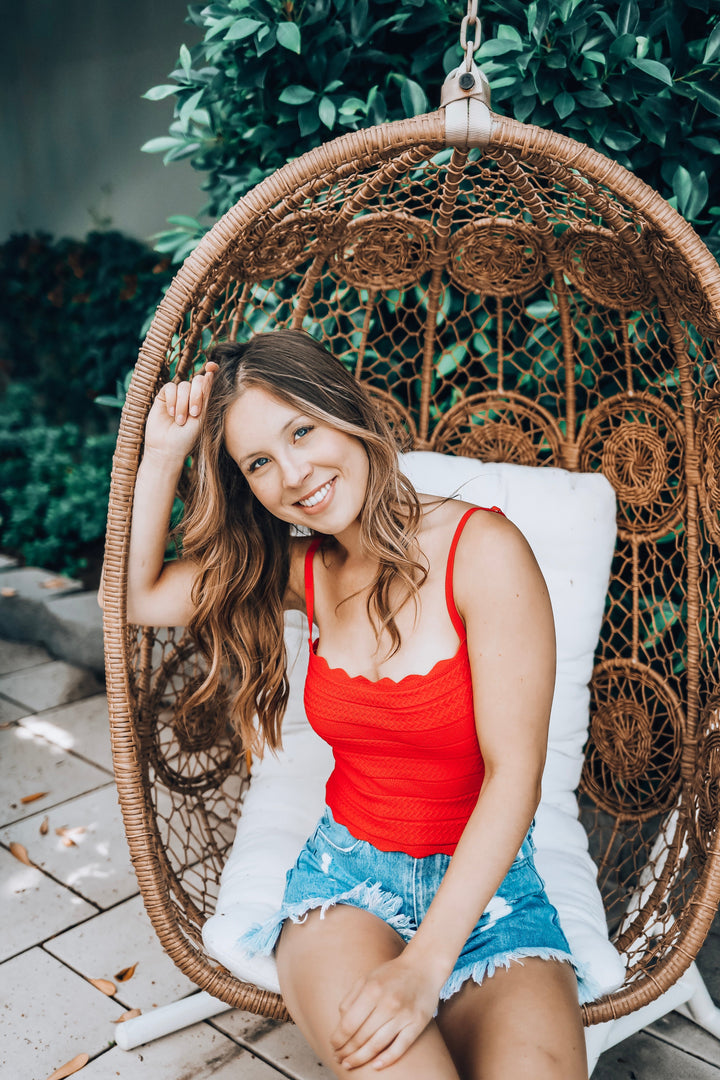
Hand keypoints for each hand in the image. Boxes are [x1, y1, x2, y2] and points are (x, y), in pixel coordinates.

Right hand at [143, 362, 218, 462]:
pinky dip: (172, 400)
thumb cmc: (188, 438)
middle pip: (197, 381)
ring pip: (183, 385)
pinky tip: (171, 413)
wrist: (168, 449)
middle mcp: (192, 396)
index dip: (211, 370)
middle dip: (196, 396)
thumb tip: (210, 374)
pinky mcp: (164, 397)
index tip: (211, 367)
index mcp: (205, 401)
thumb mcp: (202, 418)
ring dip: (183, 403)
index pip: (209, 380)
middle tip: (194, 414)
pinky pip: (170, 387)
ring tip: (180, 421)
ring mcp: (177, 396)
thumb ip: (206, 396)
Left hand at [330, 955, 438, 1070]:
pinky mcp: (417, 1024)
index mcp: (372, 990)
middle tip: (338, 1059)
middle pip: (361, 1037)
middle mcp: (387, 1003)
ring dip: (360, 1058)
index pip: (348, 1024)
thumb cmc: (391, 974)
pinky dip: (387, 1059)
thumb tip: (340, 1024)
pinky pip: (400, 1047)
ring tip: (349, 1064)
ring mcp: (403, 1015)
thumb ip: (350, 999)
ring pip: (377, 1045)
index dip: (338, 1040)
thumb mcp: (367, 978)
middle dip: (346, 1052)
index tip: (333, 1047)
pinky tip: (375, 1066)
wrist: (423, 965)